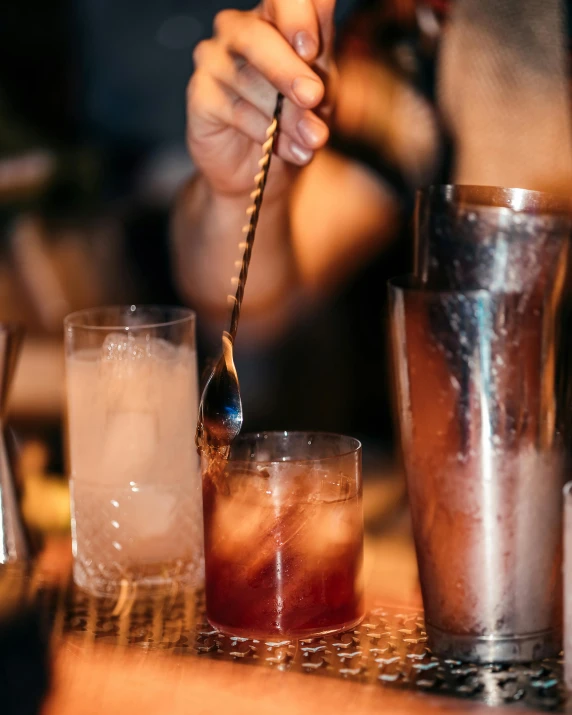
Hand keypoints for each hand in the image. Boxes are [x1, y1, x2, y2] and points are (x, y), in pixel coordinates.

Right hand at [187, 0, 335, 197]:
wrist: (262, 170)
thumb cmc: (292, 118)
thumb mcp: (320, 85)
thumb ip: (321, 51)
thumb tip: (321, 15)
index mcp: (272, 16)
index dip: (296, 14)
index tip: (312, 49)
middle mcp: (238, 28)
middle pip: (257, 35)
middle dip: (289, 70)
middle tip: (313, 97)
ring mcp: (213, 59)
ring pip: (248, 79)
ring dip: (287, 115)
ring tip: (312, 140)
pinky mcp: (199, 94)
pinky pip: (233, 109)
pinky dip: (264, 131)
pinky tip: (289, 151)